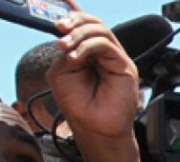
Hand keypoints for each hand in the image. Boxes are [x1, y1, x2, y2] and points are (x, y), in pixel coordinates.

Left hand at [48, 10, 141, 140]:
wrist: (95, 129)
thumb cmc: (80, 106)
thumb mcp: (62, 73)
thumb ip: (65, 52)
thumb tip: (66, 36)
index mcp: (87, 52)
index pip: (82, 25)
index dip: (71, 15)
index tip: (55, 14)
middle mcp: (103, 53)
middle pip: (92, 22)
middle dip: (73, 21)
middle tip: (59, 27)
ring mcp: (115, 58)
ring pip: (100, 30)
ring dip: (78, 34)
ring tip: (65, 46)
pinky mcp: (124, 66)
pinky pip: (106, 45)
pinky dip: (87, 46)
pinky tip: (75, 57)